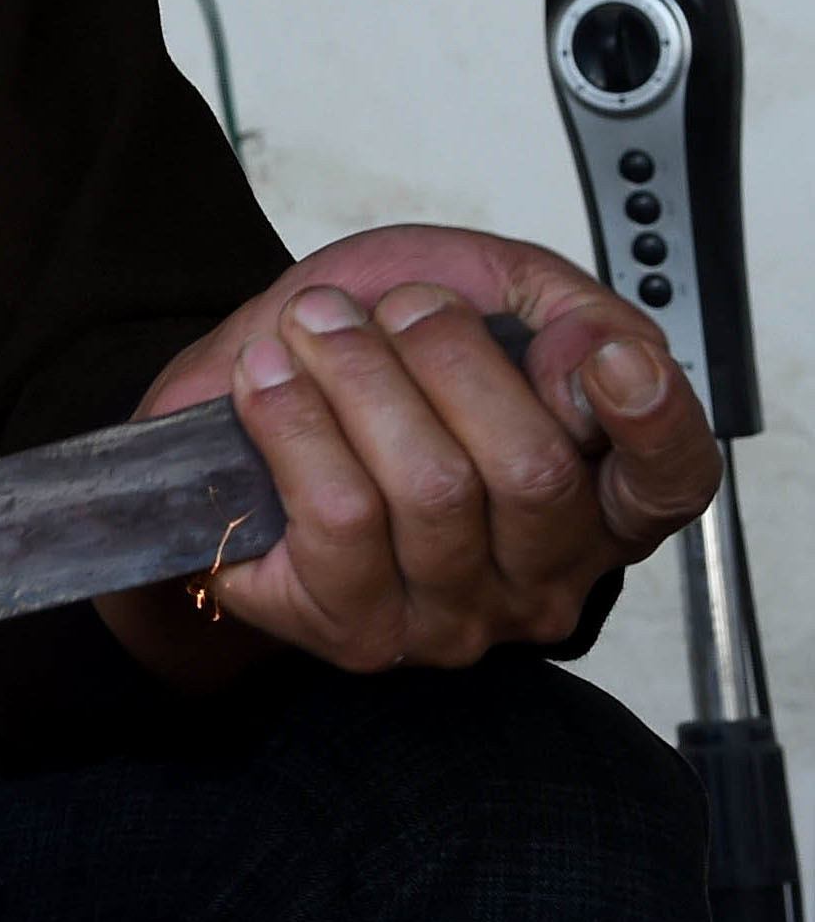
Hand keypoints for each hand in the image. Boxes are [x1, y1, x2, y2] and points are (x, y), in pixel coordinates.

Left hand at [102, 224, 721, 685]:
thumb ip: (570, 313)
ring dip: (359, 377)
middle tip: (393, 307)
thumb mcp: (489, 291)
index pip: (671, 482)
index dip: (655, 424)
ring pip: (431, 490)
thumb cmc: (378, 349)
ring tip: (314, 326)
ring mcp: (455, 615)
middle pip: (534, 472)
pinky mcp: (357, 630)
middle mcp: (543, 573)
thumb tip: (598, 364)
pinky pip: (341, 517)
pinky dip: (294, 424)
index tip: (610, 359)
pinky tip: (268, 378)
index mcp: (601, 494)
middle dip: (447, 358)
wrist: (250, 389)